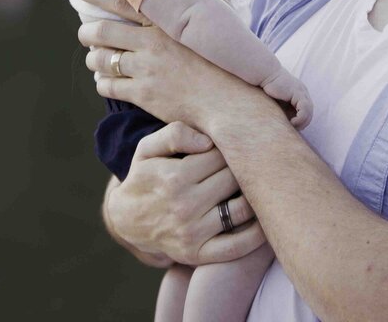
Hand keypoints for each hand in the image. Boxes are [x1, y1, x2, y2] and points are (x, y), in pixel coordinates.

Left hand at [77, 0, 267, 130]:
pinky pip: (110, 86)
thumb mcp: (226, 26)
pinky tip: (103, 83)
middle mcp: (151, 44)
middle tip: (84, 33)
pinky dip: (102, 83)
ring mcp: (145, 70)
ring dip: (94, 59)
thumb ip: (217, 0)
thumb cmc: (232, 64)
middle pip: (103, 32)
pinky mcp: (143, 95)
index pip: (123, 4)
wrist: (230, 103)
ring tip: (94, 59)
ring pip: (102, 60)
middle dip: (87, 32)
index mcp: (166, 24)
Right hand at [104, 122, 265, 265]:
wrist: (125, 220)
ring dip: (252, 196)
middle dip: (241, 169)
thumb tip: (208, 141)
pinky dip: (257, 234)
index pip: (221, 155)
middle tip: (245, 164)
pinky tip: (263, 218)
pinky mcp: (198, 254)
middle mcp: (184, 206)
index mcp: (173, 177)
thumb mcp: (147, 148)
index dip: (228, 148)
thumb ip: (175, 133)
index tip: (229, 147)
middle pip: (234, 179)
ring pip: (242, 208)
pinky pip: (238, 246)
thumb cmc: (143, 176)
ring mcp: (192, 233)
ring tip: (254, 186)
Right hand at [261, 69, 312, 128]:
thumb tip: (286, 126)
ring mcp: (302, 92)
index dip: (302, 122)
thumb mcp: (277, 102)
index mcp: (299, 95)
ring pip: (309, 111)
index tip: (292, 127)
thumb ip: (283, 110)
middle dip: (303, 124)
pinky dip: (300, 118)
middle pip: (310, 113)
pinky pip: (305, 108)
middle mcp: (303, 92)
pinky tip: (292, 122)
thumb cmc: (267, 88)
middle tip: (293, 130)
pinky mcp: (298, 92)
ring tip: (292, 126)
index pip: (307, 112)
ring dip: (302, 122)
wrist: (264, 74)